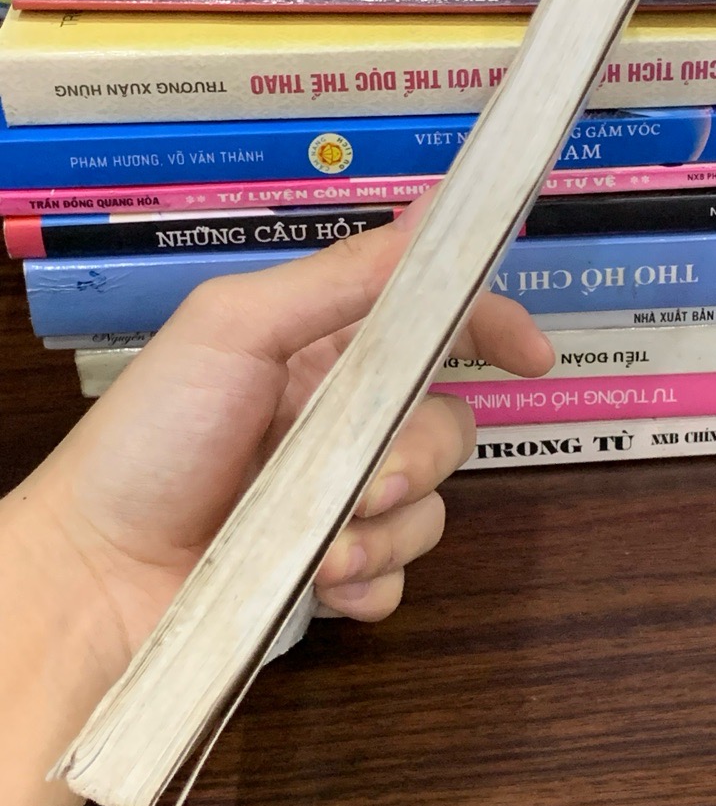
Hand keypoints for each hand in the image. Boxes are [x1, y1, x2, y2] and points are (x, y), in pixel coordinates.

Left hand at [14, 196, 554, 686]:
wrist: (94, 572)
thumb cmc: (155, 434)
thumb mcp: (236, 328)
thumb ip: (339, 278)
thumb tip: (432, 216)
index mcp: (324, 351)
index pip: (434, 324)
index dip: (492, 327)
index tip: (532, 357)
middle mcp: (342, 422)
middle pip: (446, 424)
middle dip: (420, 456)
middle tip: (368, 483)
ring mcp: (340, 501)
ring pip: (428, 508)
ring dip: (385, 532)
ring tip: (320, 553)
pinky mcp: (333, 573)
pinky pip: (397, 578)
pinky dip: (370, 584)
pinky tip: (323, 589)